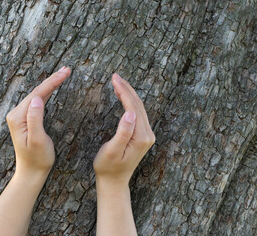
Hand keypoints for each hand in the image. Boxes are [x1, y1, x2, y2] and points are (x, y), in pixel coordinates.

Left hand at [5, 66, 70, 175]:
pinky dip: (47, 92)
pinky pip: (38, 102)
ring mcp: (20, 116)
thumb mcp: (38, 140)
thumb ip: (35, 119)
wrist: (31, 171)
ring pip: (37, 94)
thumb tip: (38, 98)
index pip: (37, 94)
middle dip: (52, 79)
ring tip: (63, 74)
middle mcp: (16, 113)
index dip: (52, 82)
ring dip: (50, 84)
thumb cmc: (37, 158)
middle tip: (67, 69)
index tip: (66, 73)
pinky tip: (53, 87)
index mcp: (18, 117)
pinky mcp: (25, 119)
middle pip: (37, 91)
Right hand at [93, 73, 155, 190]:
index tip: (114, 79)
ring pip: (139, 108)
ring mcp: (147, 135)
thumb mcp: (112, 151)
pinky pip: (138, 113)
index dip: (124, 91)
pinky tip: (122, 96)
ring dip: (129, 94)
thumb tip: (130, 113)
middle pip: (138, 105)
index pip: (133, 107)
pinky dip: (130, 102)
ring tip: (117, 82)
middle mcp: (148, 134)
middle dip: (127, 88)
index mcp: (141, 137)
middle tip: (115, 76)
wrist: (114, 181)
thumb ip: (123, 132)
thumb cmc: (108, 167)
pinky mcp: (143, 136)